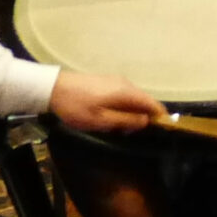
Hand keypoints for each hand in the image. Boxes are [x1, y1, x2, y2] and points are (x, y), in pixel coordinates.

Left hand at [49, 70, 164, 131]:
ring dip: (133, 113)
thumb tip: (146, 121)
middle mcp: (125, 83)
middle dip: (145, 117)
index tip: (163, 130)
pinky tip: (113, 117)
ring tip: (122, 129)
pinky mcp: (107, 82)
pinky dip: (125, 107)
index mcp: (126, 92)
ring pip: (133, 98)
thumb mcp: (100, 120)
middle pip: (144, 100)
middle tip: (135, 135)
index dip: (160, 116)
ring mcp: (116, 81)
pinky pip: (124, 95)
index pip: (152, 103)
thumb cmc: (77, 107)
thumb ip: (125, 121)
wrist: (54, 88)